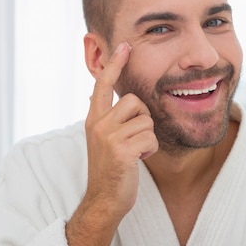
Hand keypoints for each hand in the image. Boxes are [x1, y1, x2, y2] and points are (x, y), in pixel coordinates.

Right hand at [66, 42, 157, 245]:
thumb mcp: (104, 139)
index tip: (123, 45)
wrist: (104, 200)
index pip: (102, 85)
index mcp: (94, 119)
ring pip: (145, 120)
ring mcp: (107, 137)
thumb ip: (109, 118)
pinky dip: (150, 150)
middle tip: (134, 139)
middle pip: (134, 101)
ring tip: (135, 152)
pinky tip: (139, 160)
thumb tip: (109, 96)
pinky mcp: (120, 150)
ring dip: (147, 138)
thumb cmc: (111, 170)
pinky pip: (150, 137)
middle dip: (143, 119)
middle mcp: (97, 124)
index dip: (114, 64)